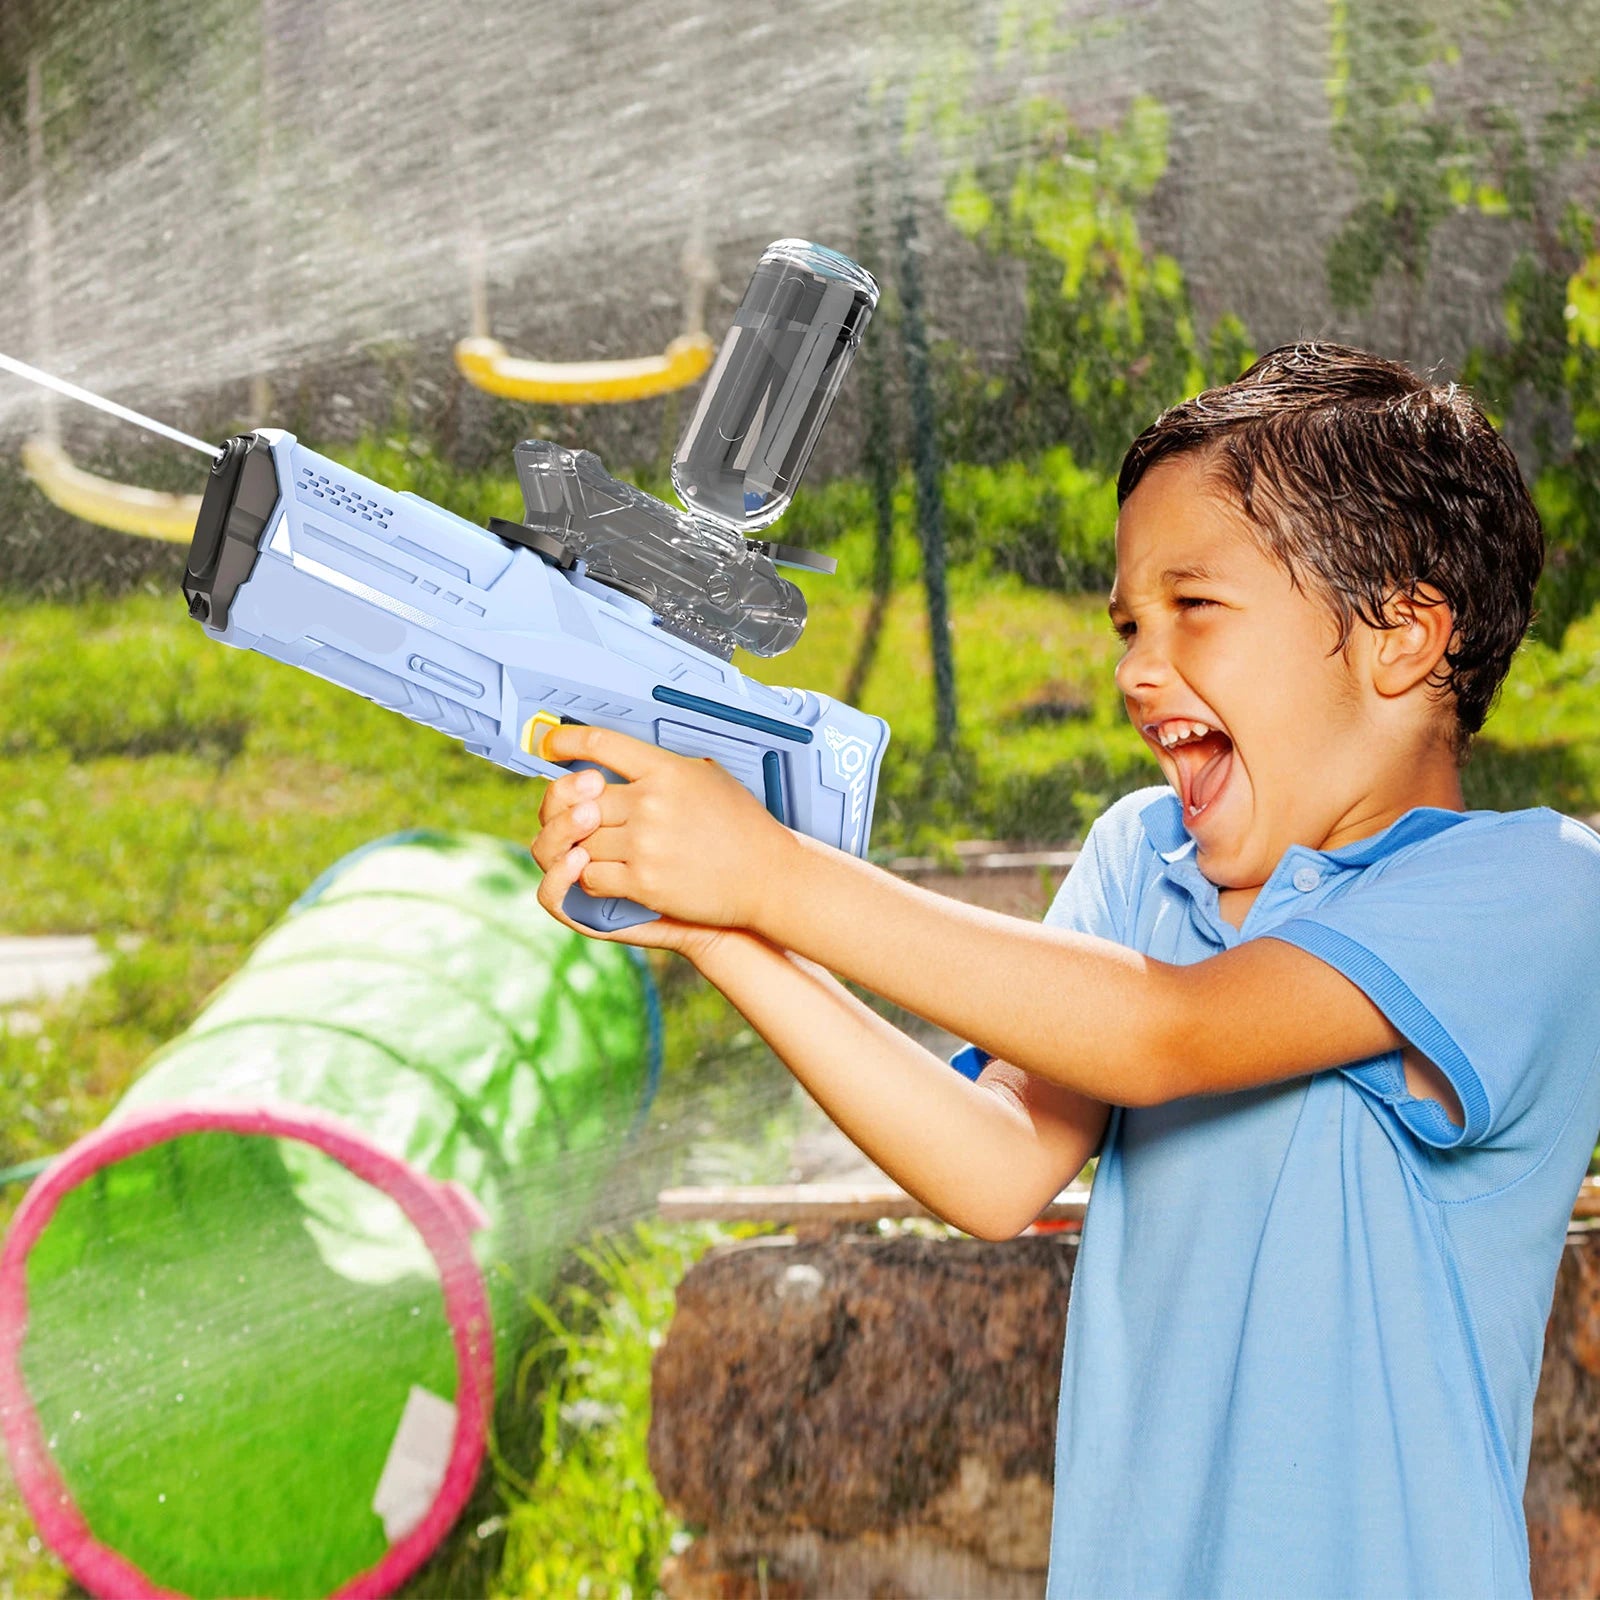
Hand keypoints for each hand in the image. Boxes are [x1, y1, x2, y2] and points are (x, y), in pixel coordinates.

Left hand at [530, 722, 794, 935]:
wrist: (769, 877)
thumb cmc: (743, 827)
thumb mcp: (708, 776)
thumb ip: (662, 767)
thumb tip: (621, 760)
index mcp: (667, 770)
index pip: (600, 744)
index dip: (565, 741)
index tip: (549, 745)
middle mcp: (651, 803)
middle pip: (581, 800)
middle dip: (573, 810)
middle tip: (577, 816)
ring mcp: (646, 844)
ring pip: (580, 841)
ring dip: (582, 847)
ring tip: (596, 849)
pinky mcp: (644, 882)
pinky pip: (591, 876)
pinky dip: (590, 877)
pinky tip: (605, 873)